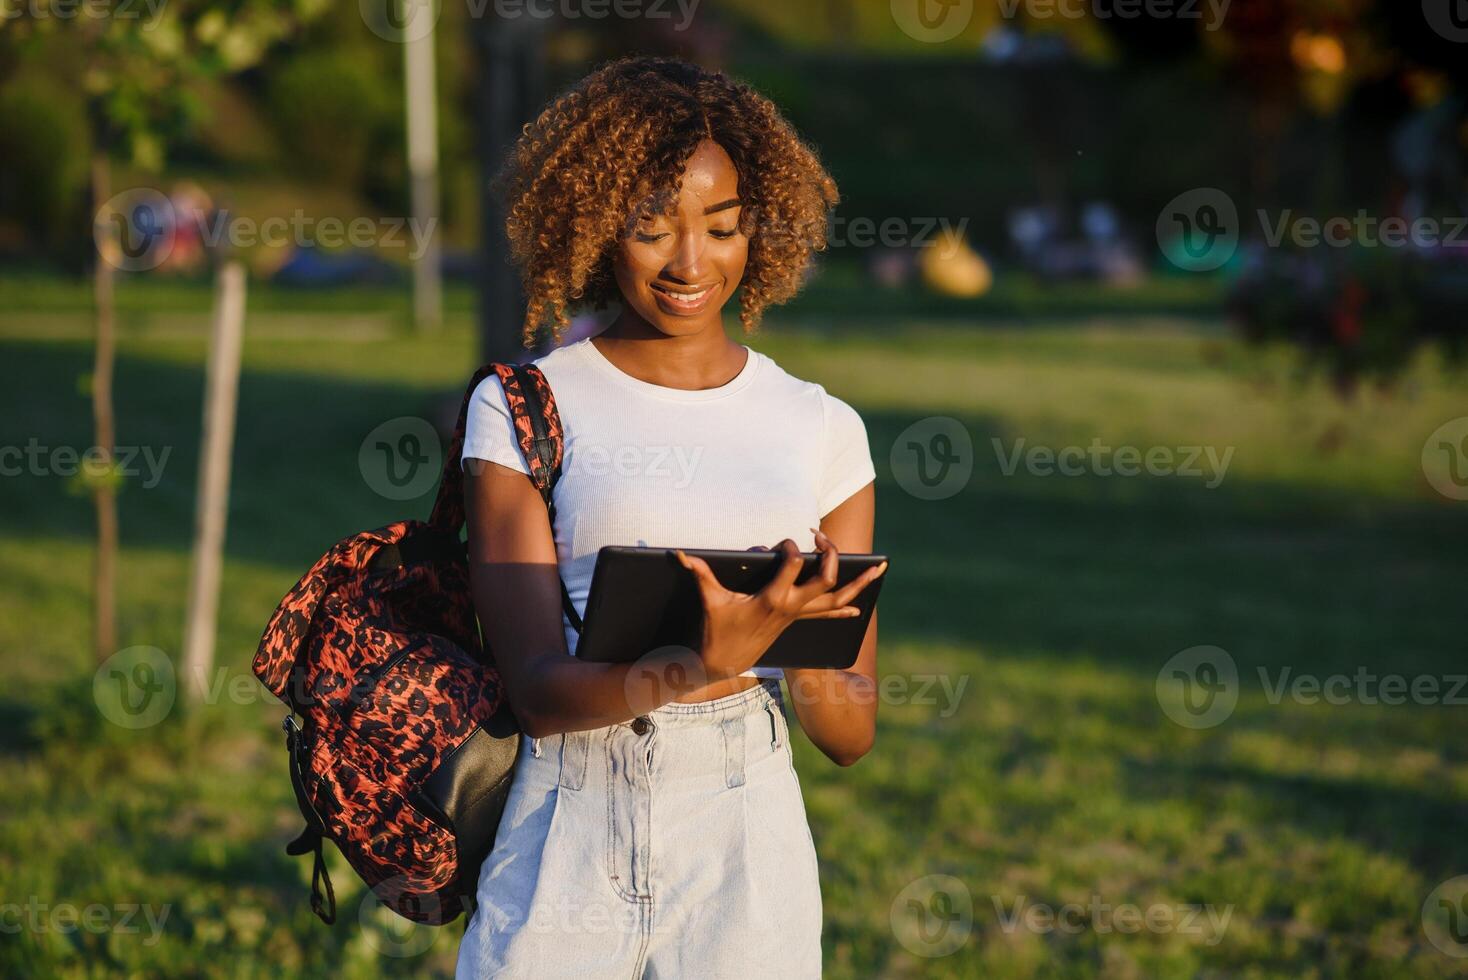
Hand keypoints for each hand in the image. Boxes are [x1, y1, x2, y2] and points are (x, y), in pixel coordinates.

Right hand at [675, 530, 887, 680]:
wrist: (722, 663)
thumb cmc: (717, 629)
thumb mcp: (711, 601)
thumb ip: (700, 574)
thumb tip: (681, 553)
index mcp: (773, 599)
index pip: (794, 565)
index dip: (792, 548)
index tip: (786, 541)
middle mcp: (792, 607)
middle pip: (826, 581)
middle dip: (832, 556)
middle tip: (823, 537)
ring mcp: (798, 616)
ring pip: (838, 599)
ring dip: (861, 584)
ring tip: (881, 567)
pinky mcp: (797, 620)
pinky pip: (828, 614)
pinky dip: (845, 607)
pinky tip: (860, 604)